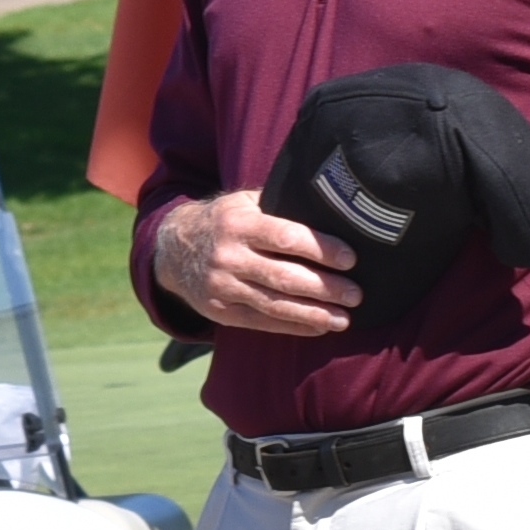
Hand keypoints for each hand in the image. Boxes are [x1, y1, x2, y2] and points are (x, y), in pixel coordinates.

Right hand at [152, 191, 358, 337]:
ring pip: (275, 305)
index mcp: (238, 224)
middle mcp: (228, 256)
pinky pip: (262, 322)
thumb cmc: (225, 221)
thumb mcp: (245, 203)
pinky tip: (320, 327)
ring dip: (315, 314)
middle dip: (326, 288)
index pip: (286, 237)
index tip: (351, 259)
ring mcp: (222, 286)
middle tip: (356, 294)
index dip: (321, 250)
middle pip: (285, 277)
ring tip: (345, 319)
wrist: (174, 248)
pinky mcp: (220, 312)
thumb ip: (280, 206)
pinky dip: (294, 326)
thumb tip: (332, 210)